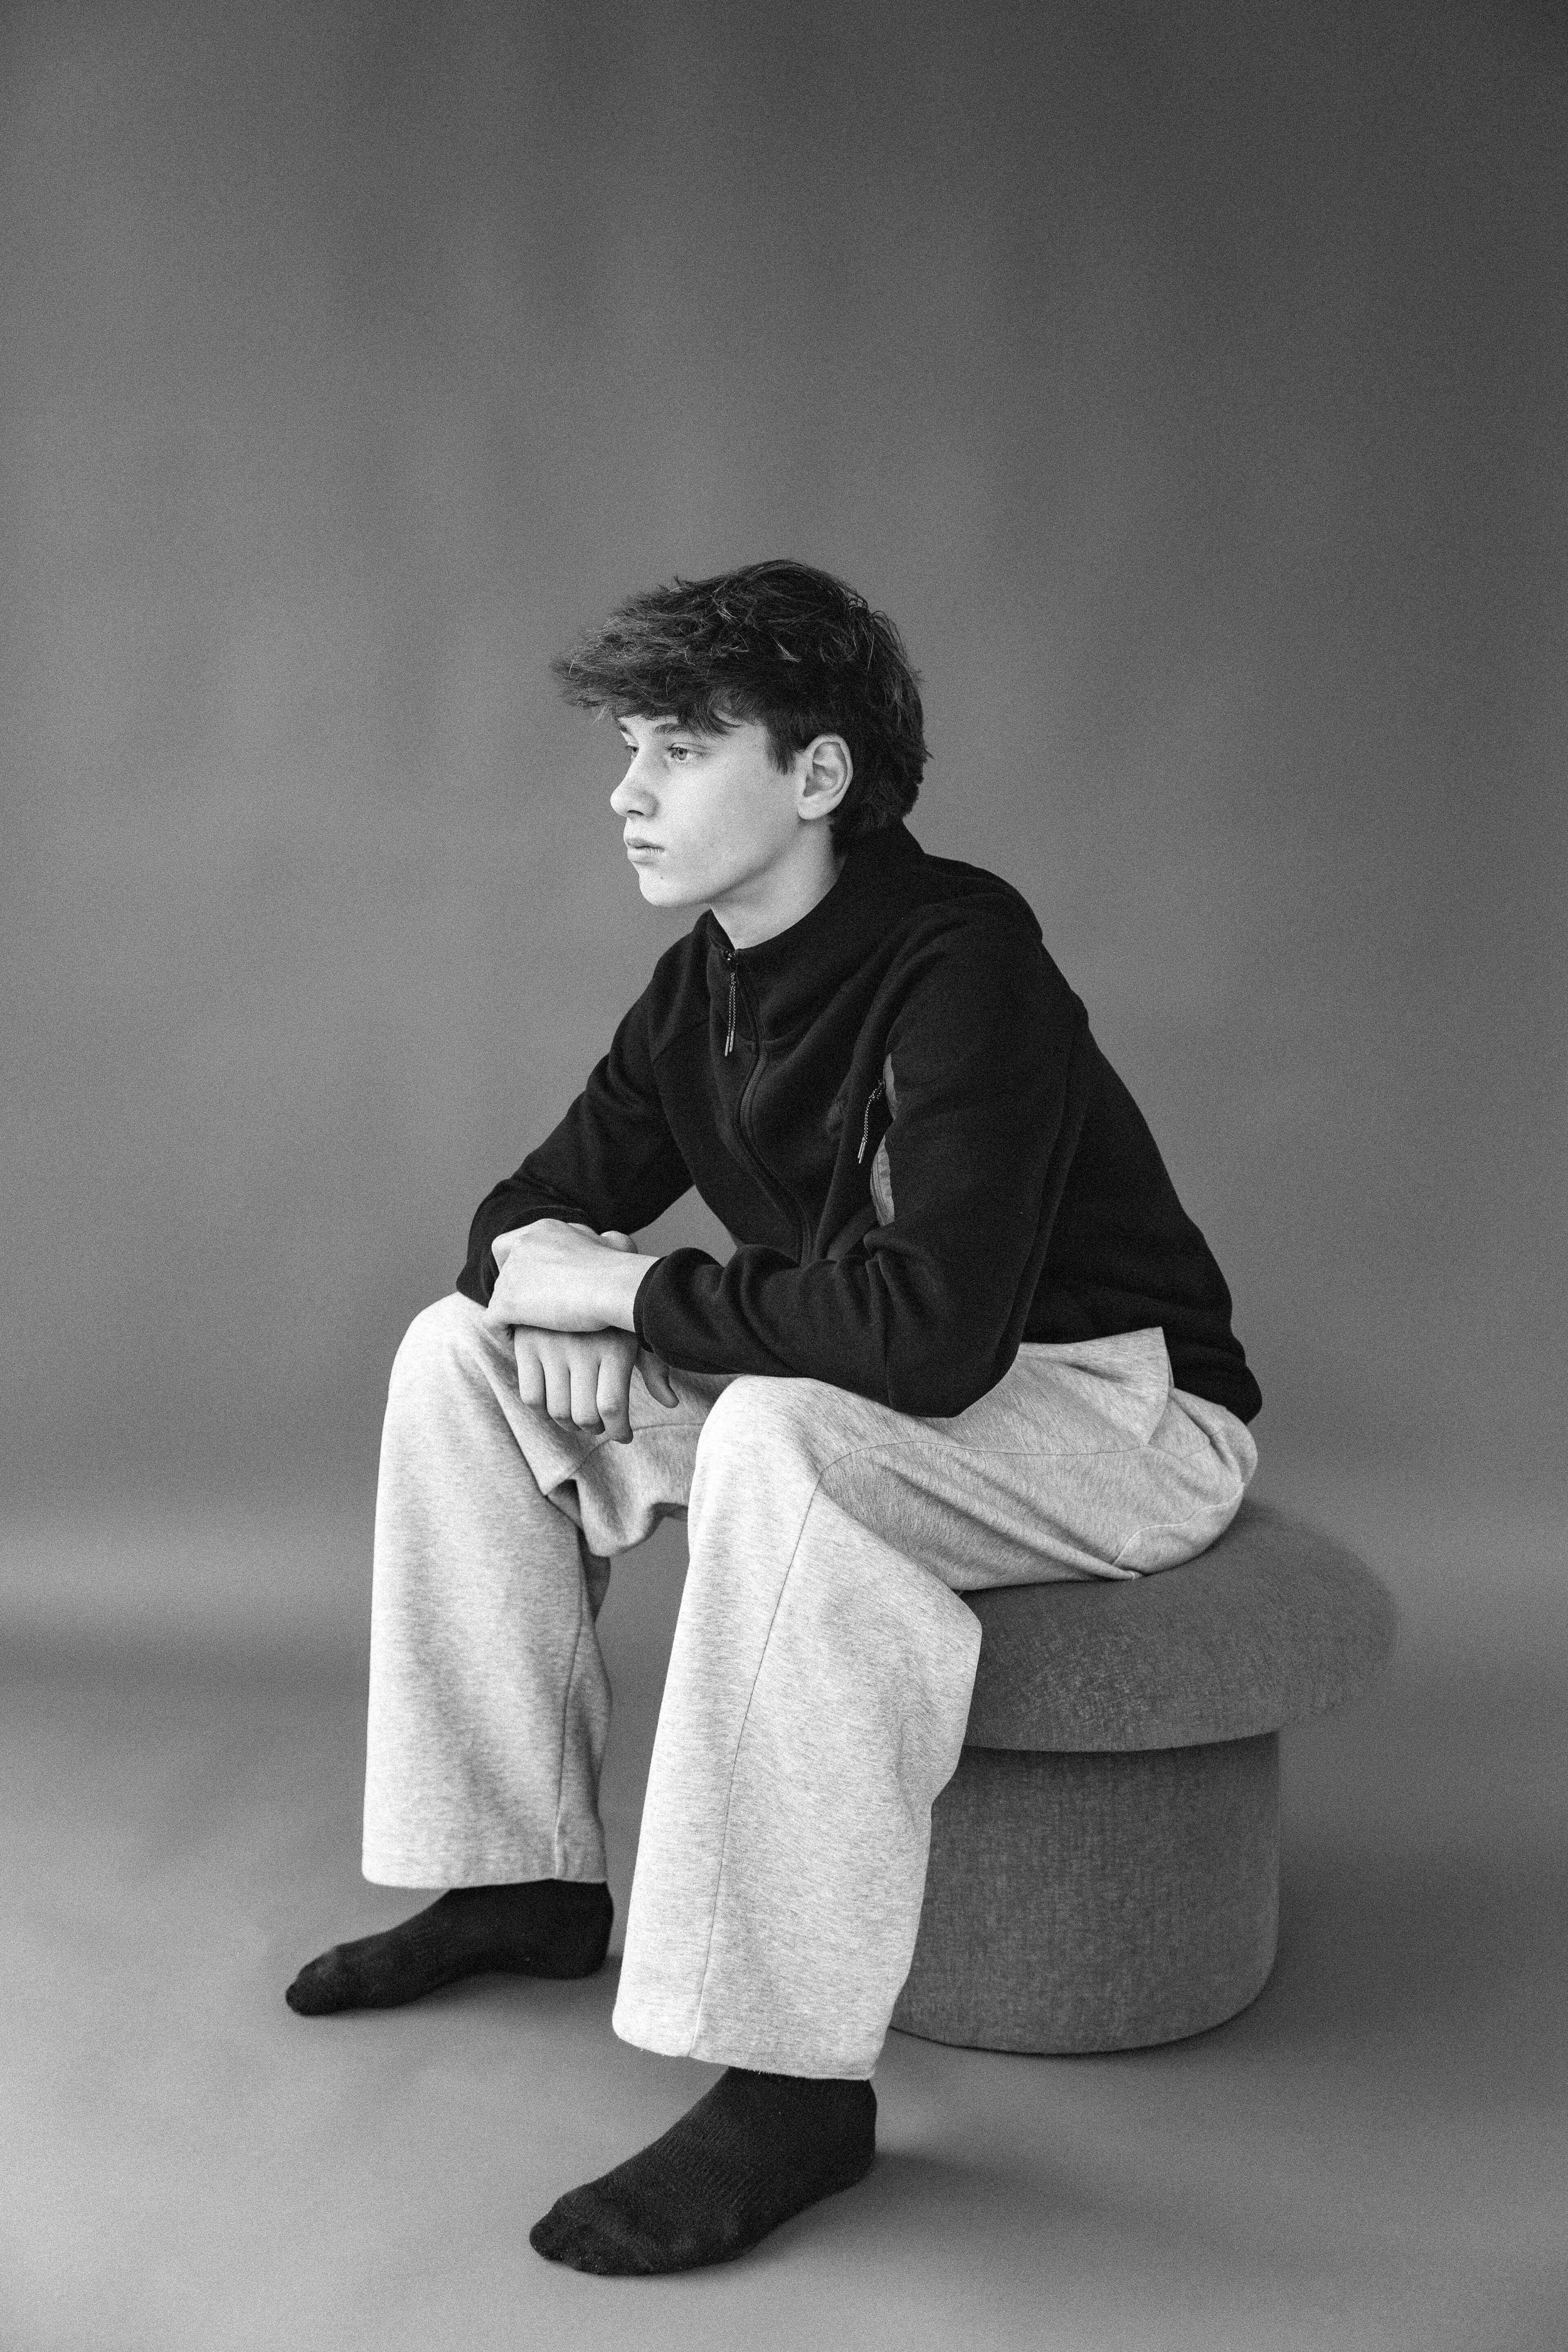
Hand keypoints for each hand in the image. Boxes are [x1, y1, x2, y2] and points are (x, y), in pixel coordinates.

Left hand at [484, 1219, 657, 1335]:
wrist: (614, 1287)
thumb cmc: (621, 1271)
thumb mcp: (610, 1242)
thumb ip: (600, 1239)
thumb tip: (608, 1238)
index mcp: (542, 1230)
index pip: (508, 1245)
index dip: (513, 1266)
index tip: (530, 1285)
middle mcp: (522, 1246)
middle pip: (504, 1273)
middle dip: (515, 1293)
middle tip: (533, 1313)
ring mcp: (512, 1273)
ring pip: (499, 1297)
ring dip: (513, 1314)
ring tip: (530, 1332)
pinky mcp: (507, 1302)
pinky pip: (492, 1320)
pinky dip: (503, 1332)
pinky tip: (519, 1343)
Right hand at [512, 1326, 679, 1443]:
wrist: (570, 1269)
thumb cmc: (613, 1311)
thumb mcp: (636, 1333)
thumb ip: (653, 1368)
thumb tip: (670, 1403)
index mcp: (614, 1347)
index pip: (611, 1407)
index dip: (618, 1430)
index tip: (623, 1435)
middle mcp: (582, 1347)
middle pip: (584, 1415)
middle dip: (594, 1429)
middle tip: (600, 1427)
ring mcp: (550, 1347)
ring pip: (557, 1409)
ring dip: (569, 1424)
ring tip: (578, 1419)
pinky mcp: (526, 1346)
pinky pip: (531, 1395)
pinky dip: (542, 1409)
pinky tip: (554, 1403)